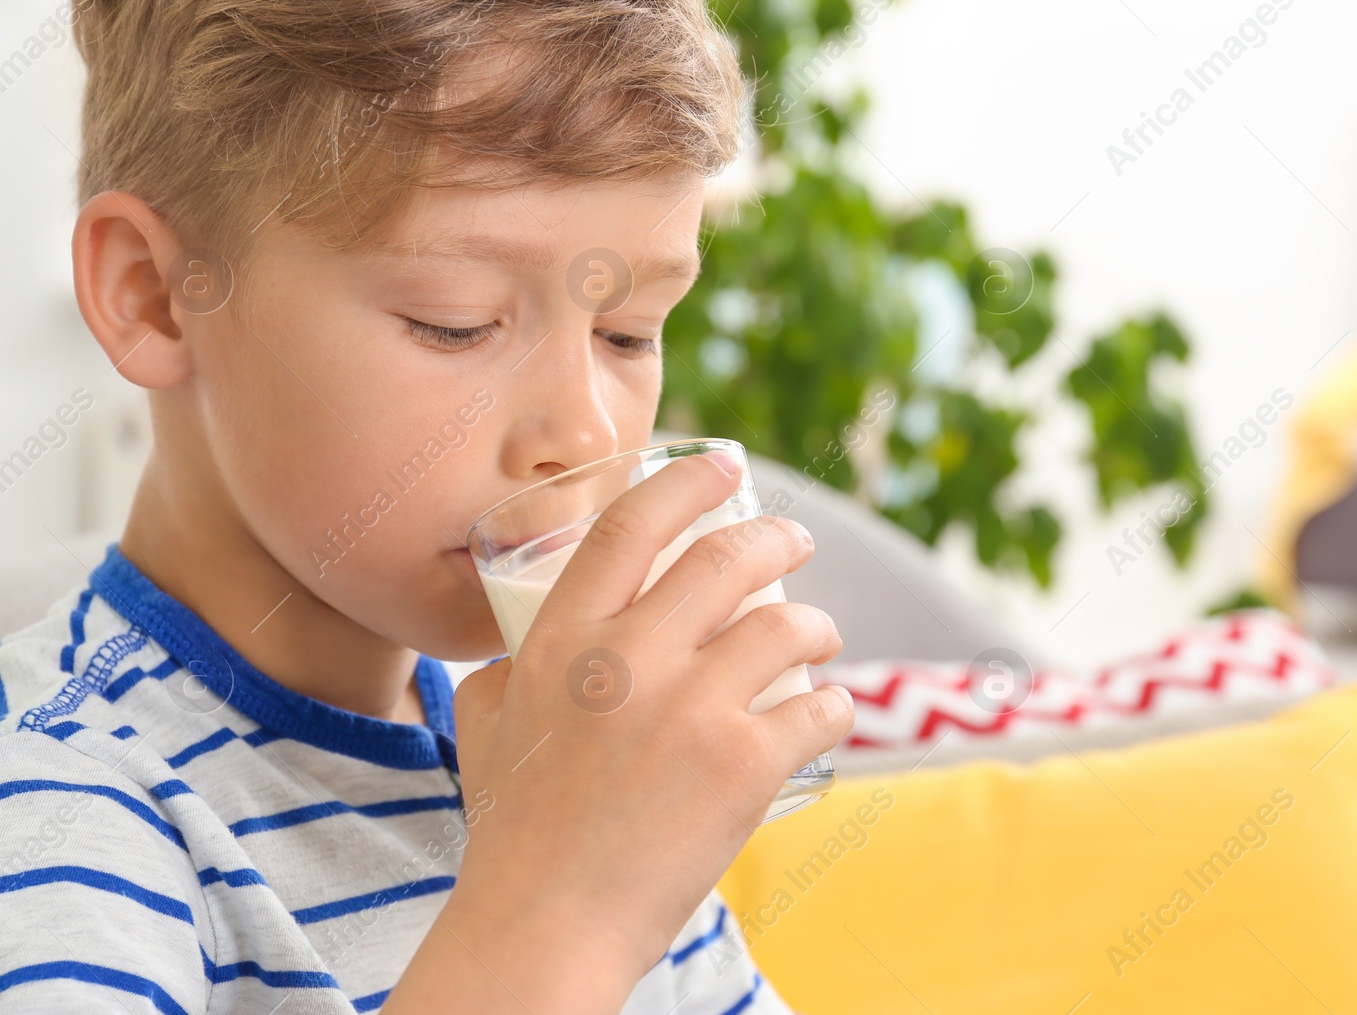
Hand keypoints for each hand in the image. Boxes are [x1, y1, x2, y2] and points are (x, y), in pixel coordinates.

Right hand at [436, 451, 852, 1006]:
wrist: (547, 926)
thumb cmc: (514, 829)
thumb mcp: (486, 725)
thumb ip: (506, 669)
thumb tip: (522, 644)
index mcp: (561, 641)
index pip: (629, 526)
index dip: (683, 482)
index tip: (721, 467)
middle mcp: (627, 660)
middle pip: (726, 559)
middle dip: (775, 537)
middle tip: (793, 540)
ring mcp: (691, 711)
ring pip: (785, 626)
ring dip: (815, 622)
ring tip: (820, 632)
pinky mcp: (744, 766)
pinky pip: (817, 708)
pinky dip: (833, 704)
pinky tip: (827, 709)